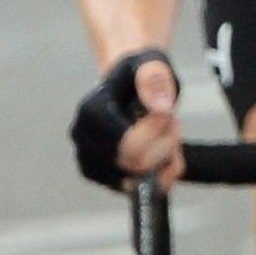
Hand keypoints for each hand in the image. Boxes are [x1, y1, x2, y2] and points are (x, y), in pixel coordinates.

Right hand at [71, 47, 181, 188]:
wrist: (127, 87)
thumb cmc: (139, 75)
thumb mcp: (151, 64)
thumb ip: (154, 78)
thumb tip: (161, 107)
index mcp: (90, 113)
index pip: (129, 145)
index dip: (159, 131)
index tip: (168, 112)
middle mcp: (84, 141)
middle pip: (138, 165)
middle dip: (165, 143)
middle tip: (171, 120)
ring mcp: (91, 164)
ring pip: (145, 181)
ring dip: (167, 157)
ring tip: (165, 131)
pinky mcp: (106, 180)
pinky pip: (148, 190)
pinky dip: (166, 172)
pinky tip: (165, 149)